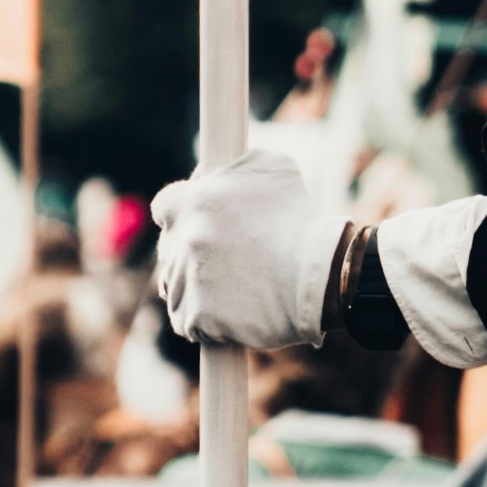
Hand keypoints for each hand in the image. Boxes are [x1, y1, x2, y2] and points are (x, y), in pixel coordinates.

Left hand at [153, 149, 334, 352]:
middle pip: (169, 250)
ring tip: (227, 289)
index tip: (196, 224)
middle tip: (220, 260)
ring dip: (194, 287)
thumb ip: (234, 165)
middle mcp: (185, 239)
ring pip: (175, 287)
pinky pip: (185, 320)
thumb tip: (214, 171)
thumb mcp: (273, 167)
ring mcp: (188, 280)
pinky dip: (201, 320)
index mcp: (195, 201)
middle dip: (189, 253)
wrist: (321, 276)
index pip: (164, 206)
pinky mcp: (196, 317)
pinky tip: (225, 313)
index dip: (181, 215)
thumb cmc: (301, 220)